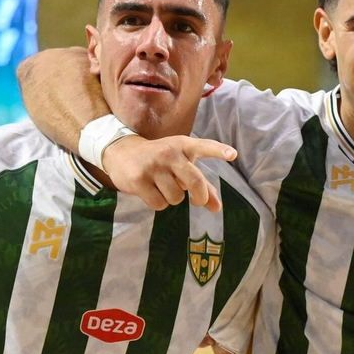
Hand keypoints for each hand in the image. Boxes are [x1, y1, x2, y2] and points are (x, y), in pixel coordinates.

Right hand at [100, 135, 237, 211]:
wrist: (121, 152)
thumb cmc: (160, 160)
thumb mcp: (181, 164)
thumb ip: (202, 184)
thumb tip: (217, 208)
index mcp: (183, 145)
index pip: (203, 146)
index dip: (218, 151)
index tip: (233, 154)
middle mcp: (169, 153)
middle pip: (194, 182)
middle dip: (199, 197)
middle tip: (197, 200)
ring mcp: (153, 166)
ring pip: (176, 197)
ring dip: (172, 198)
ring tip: (162, 187)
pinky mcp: (138, 180)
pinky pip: (159, 204)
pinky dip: (158, 203)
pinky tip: (150, 191)